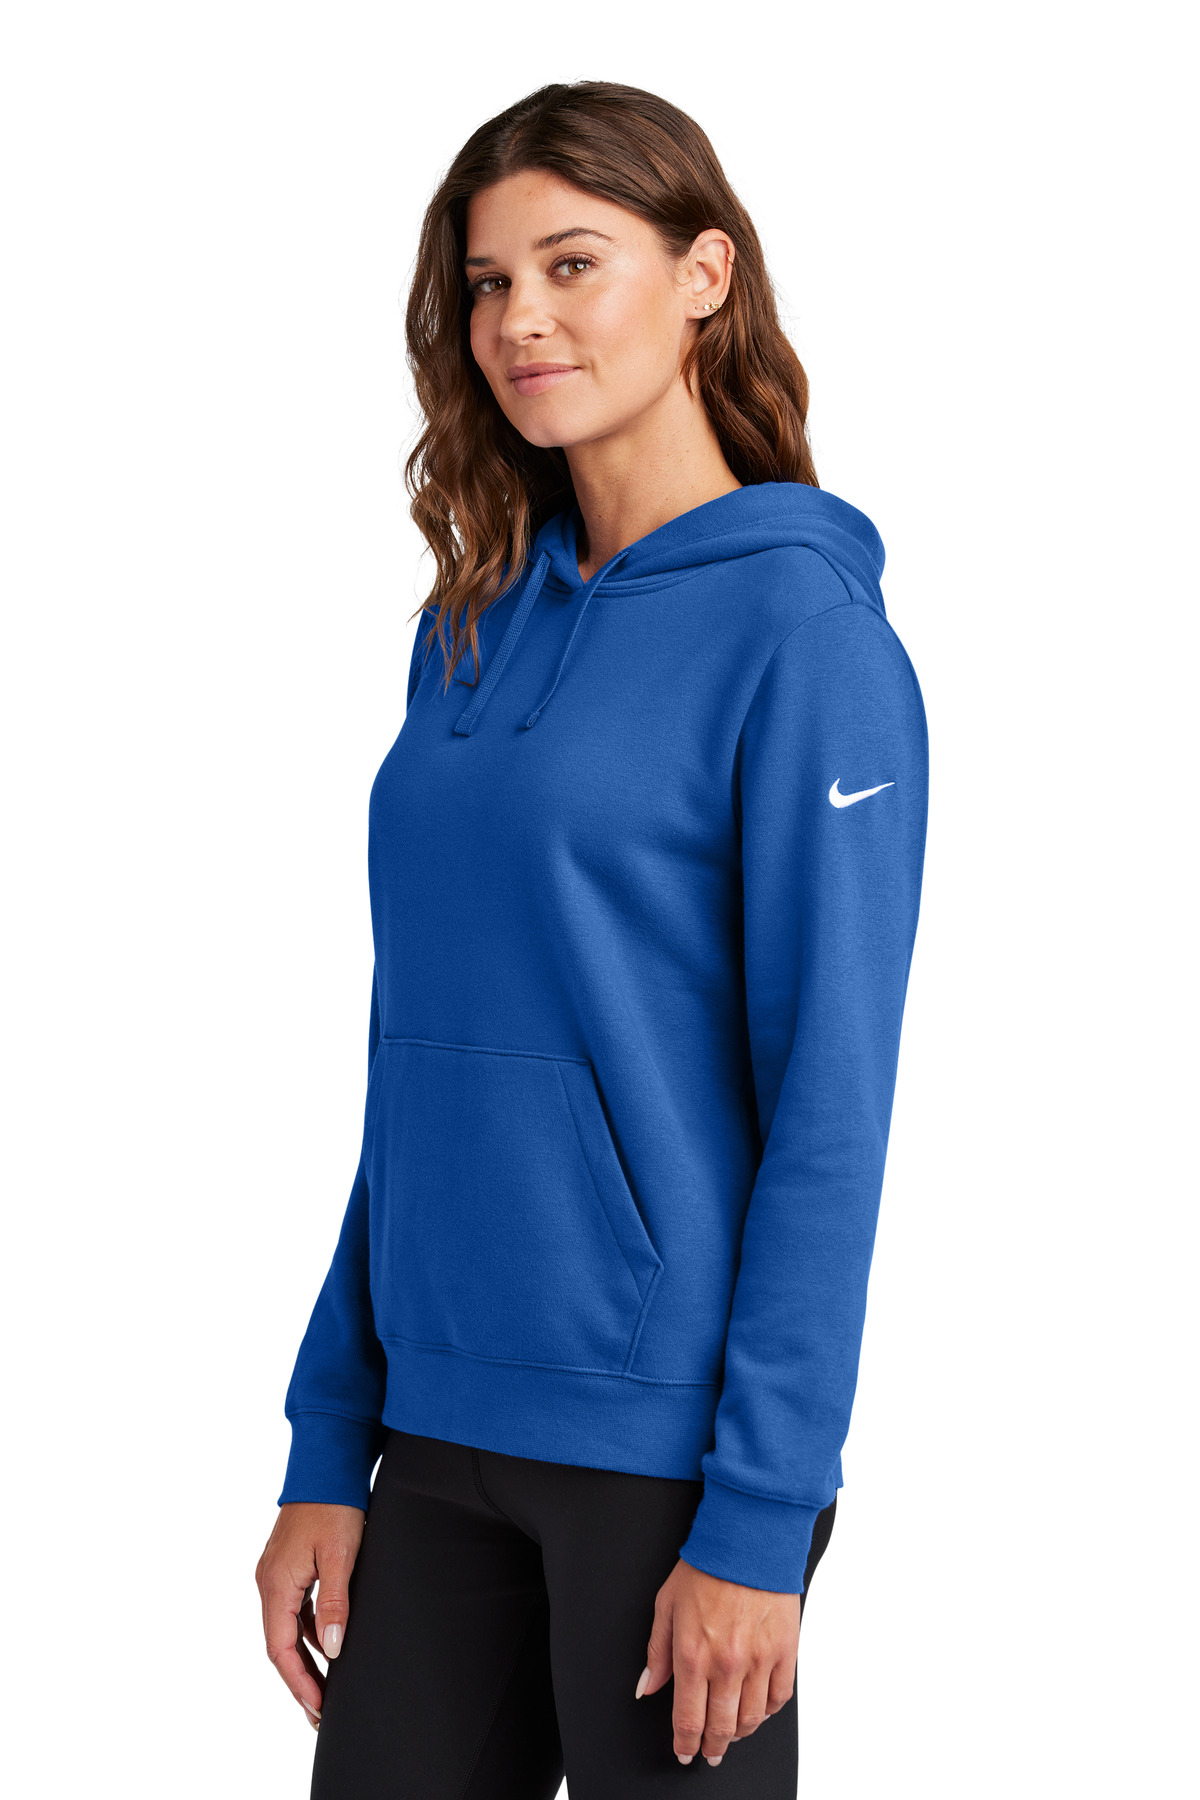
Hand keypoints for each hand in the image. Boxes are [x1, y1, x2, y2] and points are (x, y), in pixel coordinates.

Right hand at [255, 1502, 364, 1729]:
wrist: (326, 1465)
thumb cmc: (334, 1506)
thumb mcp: (341, 1554)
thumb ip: (335, 1601)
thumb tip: (332, 1648)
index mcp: (276, 1584)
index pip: (280, 1649)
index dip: (298, 1683)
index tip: (317, 1709)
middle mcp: (269, 1582)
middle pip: (280, 1645)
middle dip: (300, 1680)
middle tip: (320, 1712)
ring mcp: (277, 1573)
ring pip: (287, 1629)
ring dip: (305, 1658)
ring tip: (327, 1687)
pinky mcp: (289, 1565)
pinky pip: (295, 1610)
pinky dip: (308, 1632)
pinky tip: (329, 1643)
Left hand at [636, 1558, 800, 1765]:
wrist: (748, 1539)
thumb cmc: (705, 1567)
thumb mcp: (666, 1604)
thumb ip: (657, 1652)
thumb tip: (648, 1688)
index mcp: (693, 1654)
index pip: (688, 1719)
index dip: (685, 1744)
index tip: (685, 1752)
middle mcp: (727, 1664)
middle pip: (721, 1727)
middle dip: (712, 1747)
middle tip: (709, 1752)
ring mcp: (760, 1659)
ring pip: (751, 1719)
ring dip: (739, 1733)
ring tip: (731, 1734)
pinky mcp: (785, 1650)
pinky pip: (779, 1698)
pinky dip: (767, 1712)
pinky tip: (757, 1710)